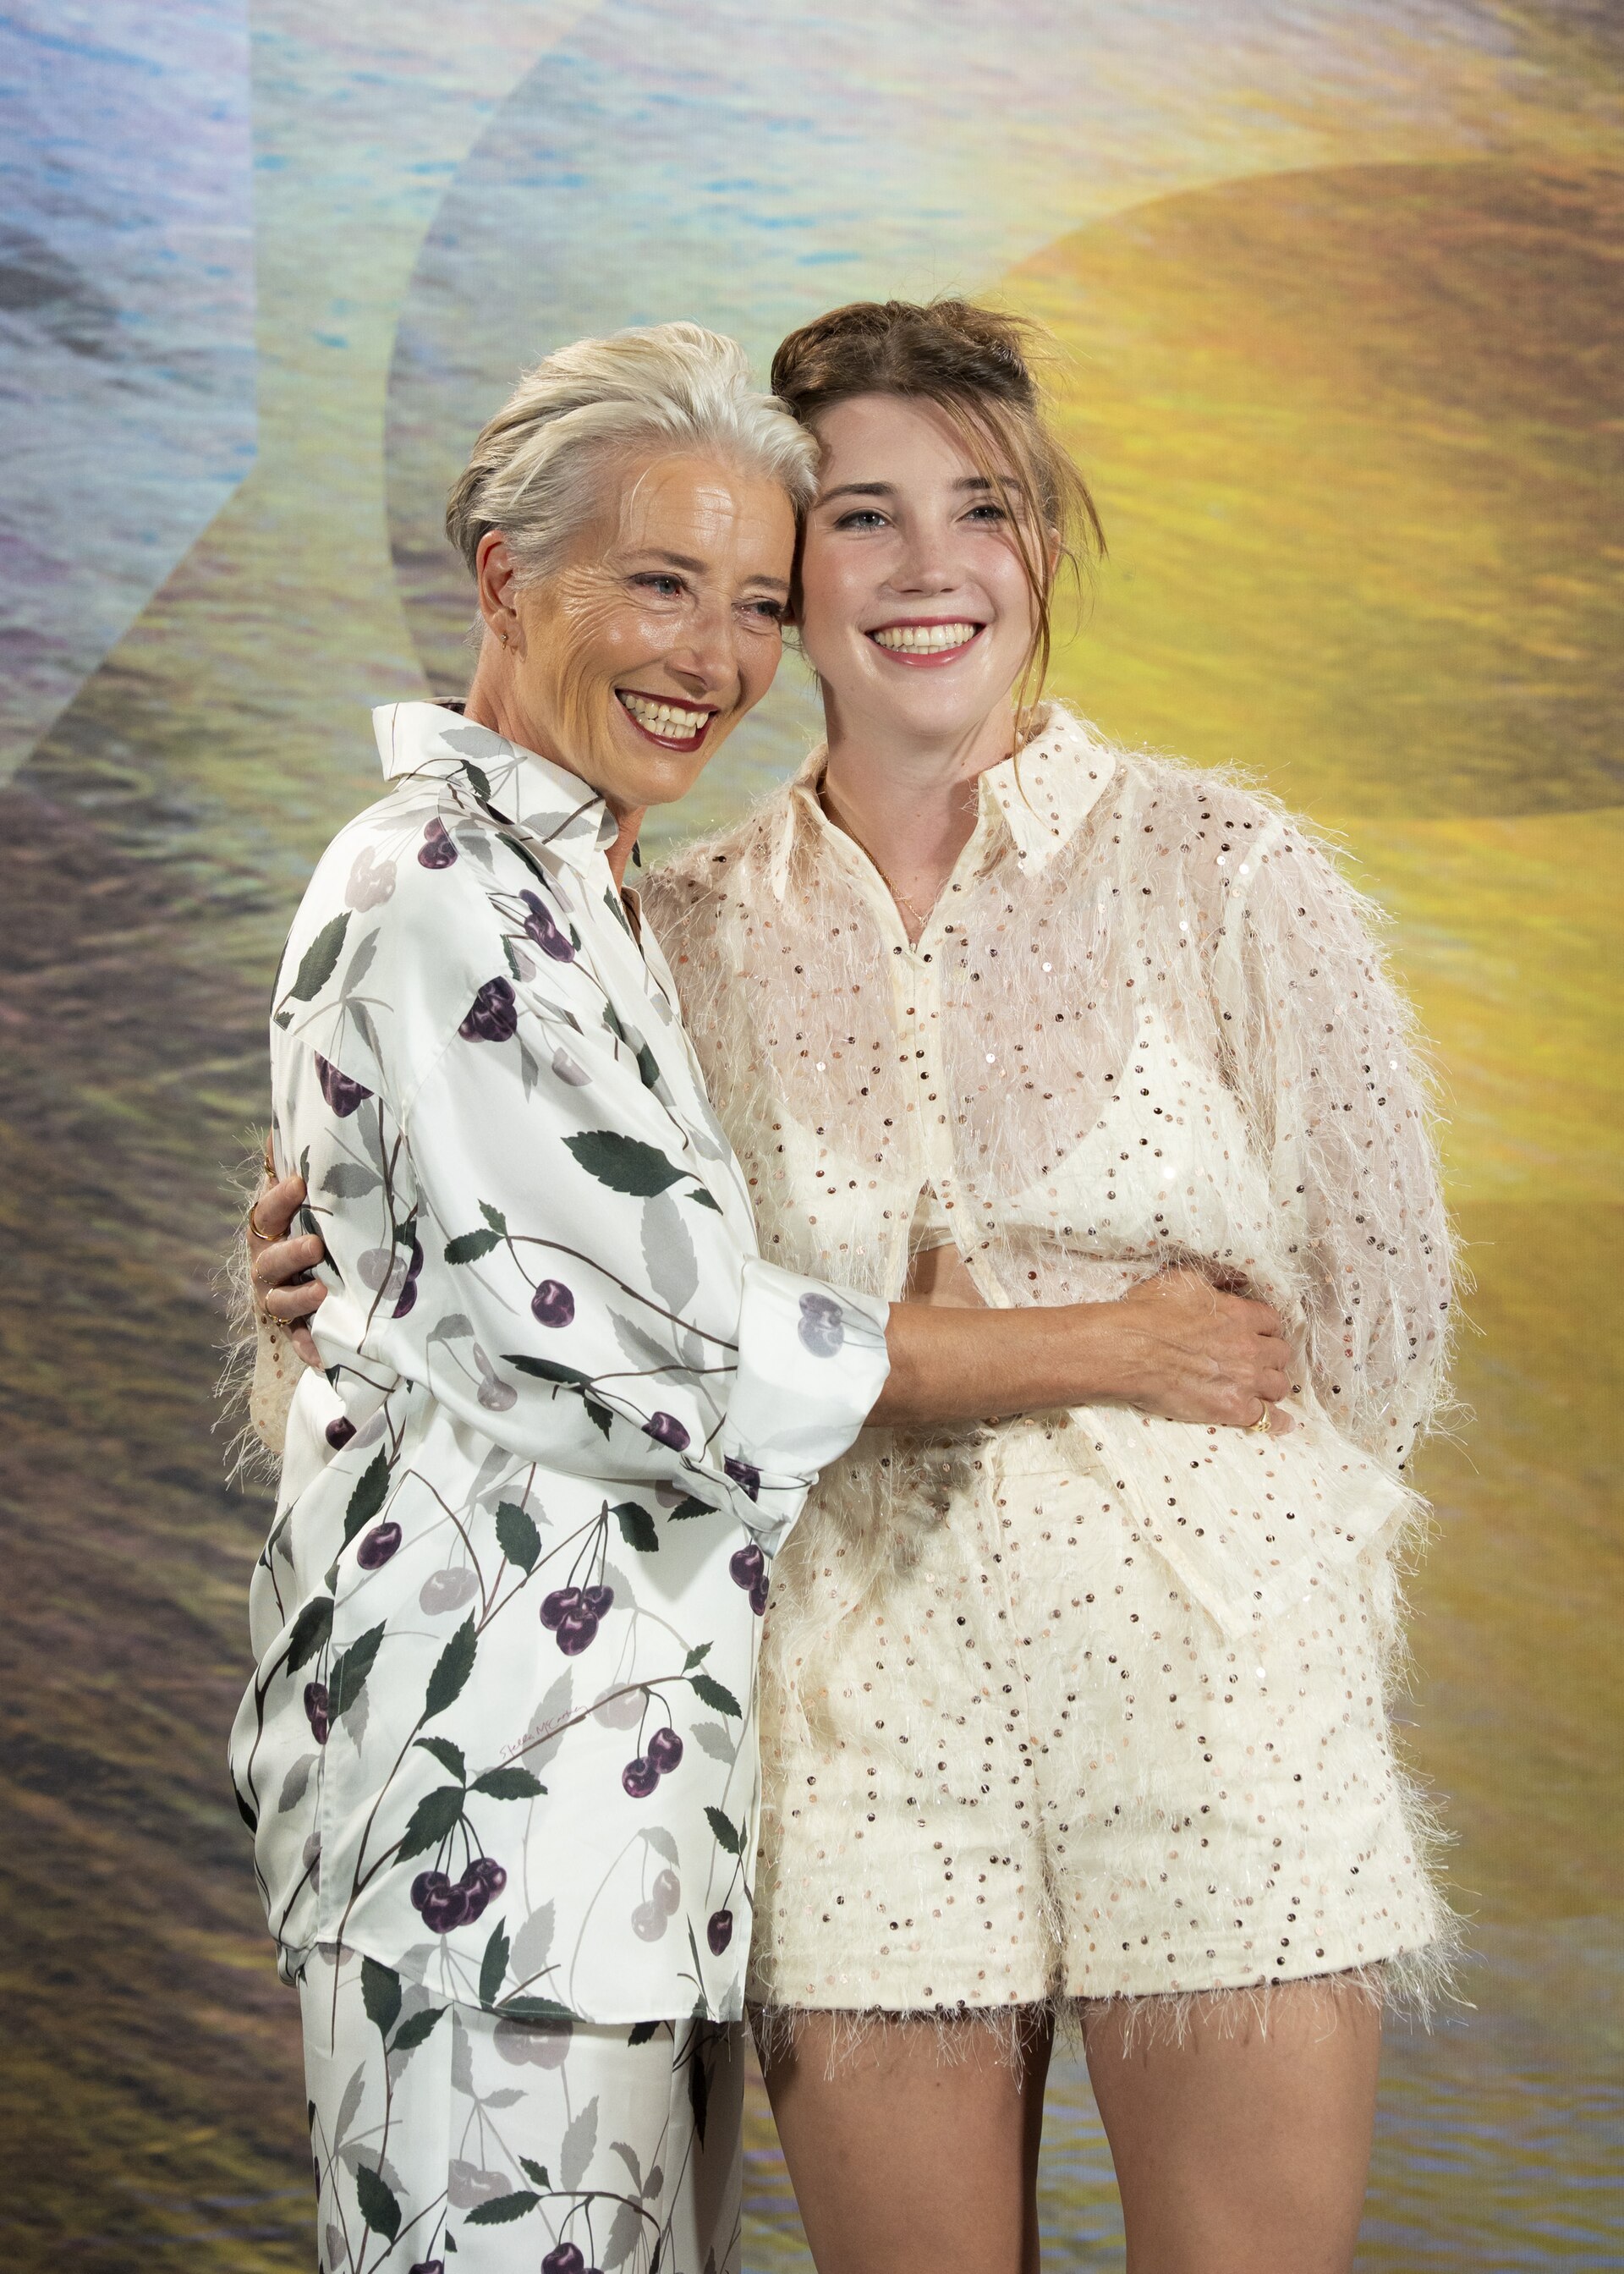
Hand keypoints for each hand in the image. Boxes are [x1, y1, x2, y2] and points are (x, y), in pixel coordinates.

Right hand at [247, 1164, 327, 1369]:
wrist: (302, 1295)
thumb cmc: (303, 1235)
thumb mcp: (298, 1207)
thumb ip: (287, 1171)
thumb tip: (282, 1125)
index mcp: (267, 1234)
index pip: (266, 1214)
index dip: (279, 1199)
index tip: (300, 1182)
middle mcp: (267, 1268)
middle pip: (271, 1260)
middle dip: (291, 1253)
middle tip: (316, 1246)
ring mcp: (278, 1300)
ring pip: (281, 1301)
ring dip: (300, 1298)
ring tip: (322, 1294)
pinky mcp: (295, 1331)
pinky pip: (300, 1342)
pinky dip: (310, 1349)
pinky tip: (325, 1356)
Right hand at [1104, 1267, 1293, 1430]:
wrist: (1129, 1349)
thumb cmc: (1149, 1312)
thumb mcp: (1184, 1279)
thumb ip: (1216, 1277)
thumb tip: (1236, 1278)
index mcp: (1241, 1315)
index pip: (1273, 1322)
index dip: (1266, 1328)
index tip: (1257, 1333)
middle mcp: (1250, 1347)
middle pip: (1281, 1354)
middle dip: (1271, 1356)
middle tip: (1257, 1360)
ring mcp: (1245, 1380)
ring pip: (1280, 1385)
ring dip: (1273, 1385)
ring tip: (1263, 1388)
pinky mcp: (1233, 1408)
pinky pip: (1268, 1418)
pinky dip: (1277, 1421)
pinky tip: (1281, 1423)